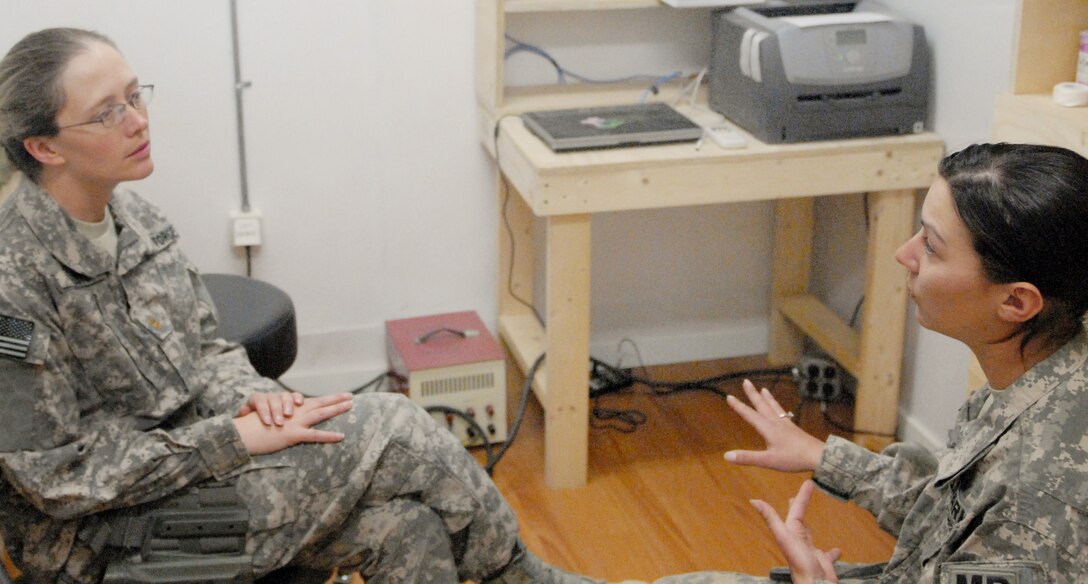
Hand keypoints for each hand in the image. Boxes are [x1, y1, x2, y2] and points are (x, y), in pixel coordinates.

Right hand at [234, 393, 354, 454]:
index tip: (339, 397)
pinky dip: (329, 436)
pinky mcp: (293, 434)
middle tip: (351, 397)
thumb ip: (281, 416)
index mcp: (290, 408)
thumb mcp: (270, 419)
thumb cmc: (254, 428)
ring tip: (350, 406)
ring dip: (336, 409)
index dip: (326, 399)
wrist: (242, 433)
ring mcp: (295, 422)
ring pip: (320, 413)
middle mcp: (294, 412)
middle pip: (319, 402)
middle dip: (336, 399)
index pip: (311, 401)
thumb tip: (289, 417)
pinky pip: (314, 435)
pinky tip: (341, 436)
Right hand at [724, 379, 825, 471]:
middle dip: (753, 394)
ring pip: (774, 407)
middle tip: (746, 381)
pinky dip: (778, 407)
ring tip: (763, 389)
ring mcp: (786, 424)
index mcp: (768, 429)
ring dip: (767, 398)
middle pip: (762, 405)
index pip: (750, 415)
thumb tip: (727, 456)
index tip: (729, 396)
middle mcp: (776, 423)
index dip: (739, 406)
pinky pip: (783, 413)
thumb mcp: (768, 461)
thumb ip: (747, 458)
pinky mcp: (794, 428)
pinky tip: (780, 410)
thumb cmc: (793, 458)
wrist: (818, 456)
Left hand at [751, 480, 839, 583]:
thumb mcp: (783, 536)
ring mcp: (811, 550)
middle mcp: (800, 540)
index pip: (796, 509)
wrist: (814, 583)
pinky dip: (832, 551)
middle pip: (800, 519)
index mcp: (791, 532)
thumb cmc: (799, 562)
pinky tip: (838, 550)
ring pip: (810, 534)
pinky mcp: (822, 561)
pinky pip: (827, 554)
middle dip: (801, 506)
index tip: (809, 482)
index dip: (802, 496)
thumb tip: (753, 501)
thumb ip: (770, 518)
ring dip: (811, 526)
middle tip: (804, 493)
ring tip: (812, 518)